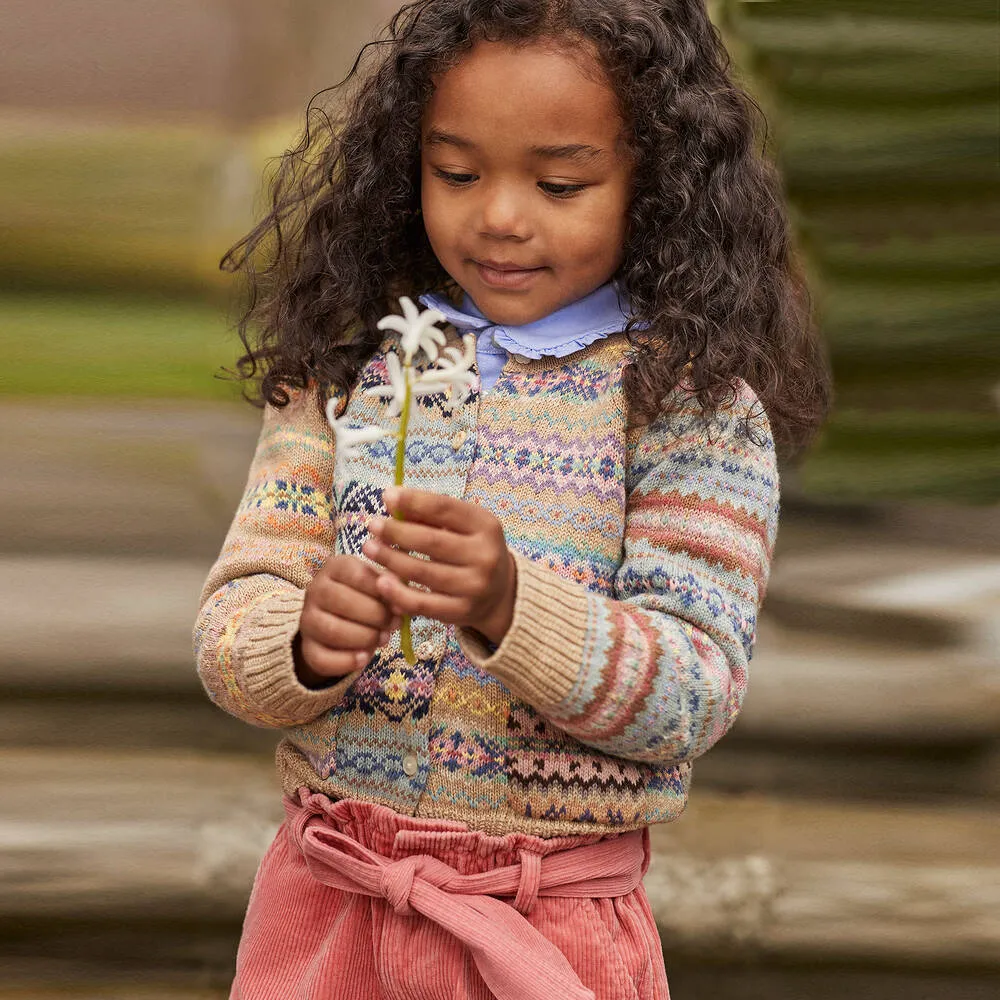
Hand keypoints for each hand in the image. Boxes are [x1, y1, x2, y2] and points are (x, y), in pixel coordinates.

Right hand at [296, 554, 398, 686]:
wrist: (340, 619)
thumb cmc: (367, 596)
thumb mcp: (379, 584)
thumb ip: (392, 587)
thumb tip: (401, 603)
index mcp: (335, 567)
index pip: (357, 575)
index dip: (381, 592)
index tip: (399, 607)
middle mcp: (315, 590)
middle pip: (341, 601)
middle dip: (375, 616)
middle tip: (393, 625)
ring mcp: (307, 619)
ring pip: (331, 630)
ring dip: (364, 638)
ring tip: (383, 639)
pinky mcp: (307, 648)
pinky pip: (322, 658)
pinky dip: (346, 662)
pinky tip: (364, 658)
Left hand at [363, 487, 516, 645]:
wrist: (499, 593)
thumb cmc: (470, 549)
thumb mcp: (460, 526)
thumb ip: (428, 513)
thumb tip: (390, 498)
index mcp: (486, 526)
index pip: (445, 508)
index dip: (414, 501)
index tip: (387, 495)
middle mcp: (485, 556)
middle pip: (431, 541)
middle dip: (396, 532)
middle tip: (372, 525)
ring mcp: (474, 587)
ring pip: (423, 572)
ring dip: (390, 559)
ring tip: (369, 548)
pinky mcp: (461, 612)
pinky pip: (422, 604)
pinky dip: (398, 593)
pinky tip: (381, 581)